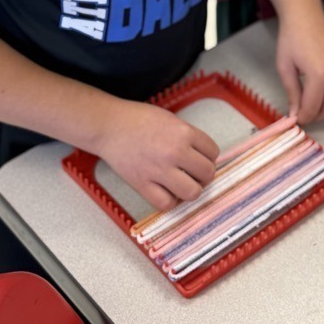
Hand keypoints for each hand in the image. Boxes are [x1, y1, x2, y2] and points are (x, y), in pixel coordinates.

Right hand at [98, 100, 218, 211]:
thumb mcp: (170, 119)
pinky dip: (170, 201)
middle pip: (207, 173)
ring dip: (190, 190)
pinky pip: (166, 204)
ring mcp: (159, 170)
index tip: (199, 157)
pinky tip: (166, 191)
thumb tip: (203, 156)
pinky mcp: (143, 185)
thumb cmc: (139, 119)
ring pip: (192, 193)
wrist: (109, 126)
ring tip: (182, 183)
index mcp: (184, 132)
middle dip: (203, 174)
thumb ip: (188, 137)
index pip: (213, 151)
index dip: (208, 155)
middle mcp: (175, 152)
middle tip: (192, 172)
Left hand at [275, 4, 323, 123]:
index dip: (303, 117)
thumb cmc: (291, 38)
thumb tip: (295, 114)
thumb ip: (292, 93)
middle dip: (315, 116)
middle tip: (301, 114)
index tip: (294, 119)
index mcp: (319, 74)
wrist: (305, 16)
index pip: (313, 107)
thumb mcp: (285, 67)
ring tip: (310, 106)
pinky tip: (320, 96)